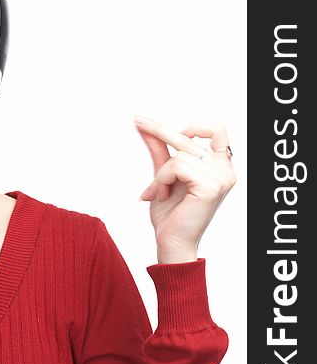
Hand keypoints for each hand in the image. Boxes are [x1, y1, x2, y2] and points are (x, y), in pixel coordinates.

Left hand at [134, 116, 236, 262]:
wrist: (170, 241)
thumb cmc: (171, 214)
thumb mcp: (163, 175)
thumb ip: (159, 150)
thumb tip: (145, 126)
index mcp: (220, 167)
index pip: (217, 131)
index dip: (194, 125)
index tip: (164, 127)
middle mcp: (226, 171)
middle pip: (191, 137)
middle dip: (160, 129)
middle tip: (137, 121)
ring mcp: (222, 178)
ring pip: (180, 155)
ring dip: (160, 174)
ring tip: (159, 192)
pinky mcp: (211, 186)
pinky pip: (177, 166)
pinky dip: (162, 180)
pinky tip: (162, 196)